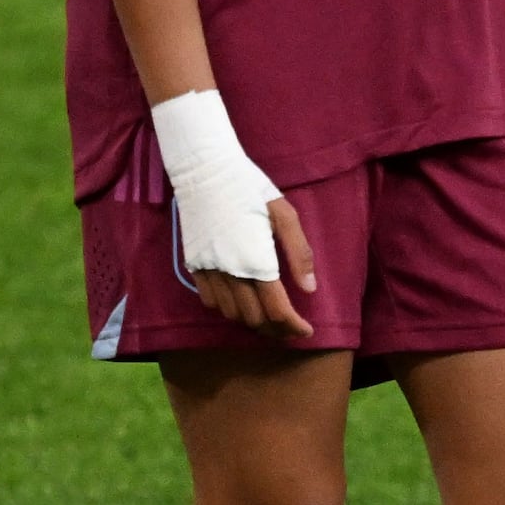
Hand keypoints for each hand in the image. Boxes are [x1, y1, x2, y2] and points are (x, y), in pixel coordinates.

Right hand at [155, 91, 317, 340]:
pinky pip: (211, 302)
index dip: (294, 327)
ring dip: (253, 321)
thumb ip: (299, 254)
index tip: (307, 332)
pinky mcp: (194, 266)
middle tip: (293, 326)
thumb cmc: (250, 189)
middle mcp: (231, 273)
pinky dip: (228, 309)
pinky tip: (242, 301)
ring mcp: (209, 271)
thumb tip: (310, 289)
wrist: (205, 172)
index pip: (277, 311)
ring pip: (232, 315)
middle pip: (255, 319)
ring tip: (271, 317)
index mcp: (257, 262)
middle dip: (277, 329)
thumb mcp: (284, 215)